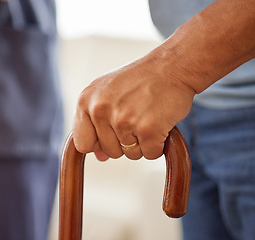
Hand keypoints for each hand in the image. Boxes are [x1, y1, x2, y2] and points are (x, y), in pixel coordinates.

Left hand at [72, 57, 194, 160]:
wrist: (171, 66)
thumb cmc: (139, 80)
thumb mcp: (108, 93)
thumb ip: (97, 123)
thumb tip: (99, 157)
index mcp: (86, 101)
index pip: (83, 143)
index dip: (99, 143)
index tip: (113, 133)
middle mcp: (100, 110)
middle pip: (109, 151)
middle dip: (125, 142)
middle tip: (137, 117)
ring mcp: (124, 120)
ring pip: (130, 154)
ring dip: (142, 143)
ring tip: (148, 117)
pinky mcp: (148, 129)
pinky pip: (150, 154)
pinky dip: (158, 145)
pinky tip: (160, 123)